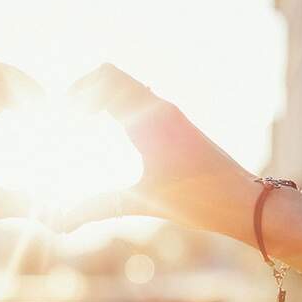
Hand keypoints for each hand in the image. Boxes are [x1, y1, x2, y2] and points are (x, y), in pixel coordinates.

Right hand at [60, 63, 260, 238]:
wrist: (246, 202)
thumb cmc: (200, 200)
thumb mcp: (143, 203)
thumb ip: (94, 209)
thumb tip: (55, 225)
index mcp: (151, 117)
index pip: (106, 76)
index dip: (78, 90)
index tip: (64, 117)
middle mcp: (162, 109)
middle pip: (113, 76)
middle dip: (86, 92)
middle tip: (70, 121)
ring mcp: (173, 116)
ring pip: (129, 90)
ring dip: (104, 100)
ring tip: (86, 128)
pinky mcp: (180, 128)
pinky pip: (143, 104)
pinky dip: (121, 111)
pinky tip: (114, 142)